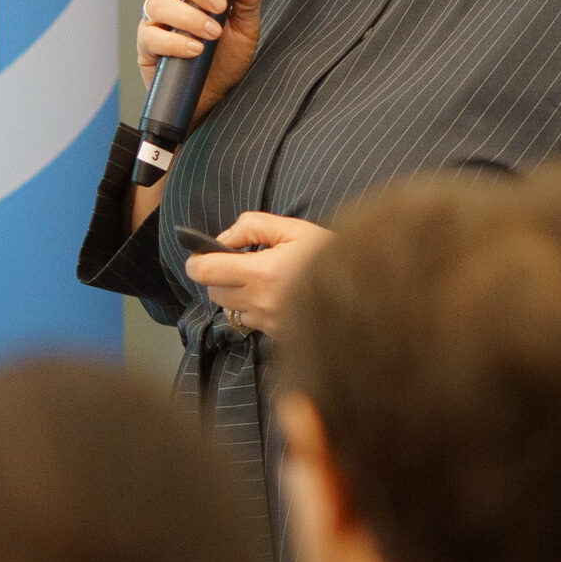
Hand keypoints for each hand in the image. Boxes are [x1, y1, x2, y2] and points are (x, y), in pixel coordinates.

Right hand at [138, 0, 265, 124]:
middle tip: (219, 5)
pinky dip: (175, 42)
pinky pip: (151, 36)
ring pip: (157, 2)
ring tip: (212, 33)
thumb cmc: (226, 60)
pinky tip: (195, 49)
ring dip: (188, 16)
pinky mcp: (147, 47)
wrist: (215, 99)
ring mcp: (156, 22)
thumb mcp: (246, 29)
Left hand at [183, 213, 330, 337]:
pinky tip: (275, 295)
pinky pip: (251, 321)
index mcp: (263, 273)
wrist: (365, 289)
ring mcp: (269, 323)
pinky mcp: (278, 335)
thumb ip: (252, 226)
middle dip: (217, 276)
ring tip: (259, 279)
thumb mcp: (293, 228)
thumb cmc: (330, 254)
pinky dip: (253, 307)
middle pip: (215, 292)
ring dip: (235, 294)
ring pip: (230, 309)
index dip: (195, 262)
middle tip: (237, 262)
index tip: (196, 255)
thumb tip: (223, 239)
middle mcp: (261, 302)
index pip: (207, 272)